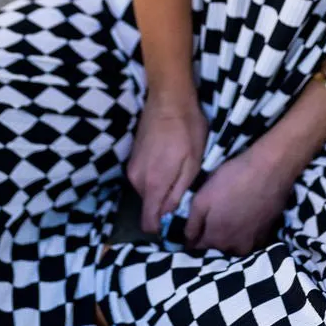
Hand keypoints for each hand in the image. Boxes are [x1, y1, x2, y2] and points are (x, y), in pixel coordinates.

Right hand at [126, 85, 208, 233]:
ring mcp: (132, 167)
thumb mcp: (193, 163)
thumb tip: (169, 216)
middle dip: (164, 207)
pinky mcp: (132, 157)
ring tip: (179, 175)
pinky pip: (144, 179)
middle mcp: (136, 179)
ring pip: (147, 193)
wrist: (168, 98)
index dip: (163, 227)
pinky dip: (155, 177)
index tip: (179, 222)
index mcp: (153, 183)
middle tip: (186, 193)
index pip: (149, 223)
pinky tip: (169, 163)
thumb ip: (178, 192)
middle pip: (149, 207)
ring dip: (161, 190)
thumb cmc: (187, 129)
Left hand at [184, 134, 304, 255]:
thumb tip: (187, 242)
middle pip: (217, 247)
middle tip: (213, 214)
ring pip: (234, 244)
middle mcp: (236, 247)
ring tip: (229, 214)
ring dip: (229, 235)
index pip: (197, 247)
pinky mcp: (268, 232)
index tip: (192, 226)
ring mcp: (255, 241)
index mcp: (217, 240)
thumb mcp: (201, 199)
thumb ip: (192, 224)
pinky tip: (245, 214)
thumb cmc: (231, 180)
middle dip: (212, 236)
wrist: (270, 169)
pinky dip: (245, 230)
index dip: (192, 237)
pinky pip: (250, 237)